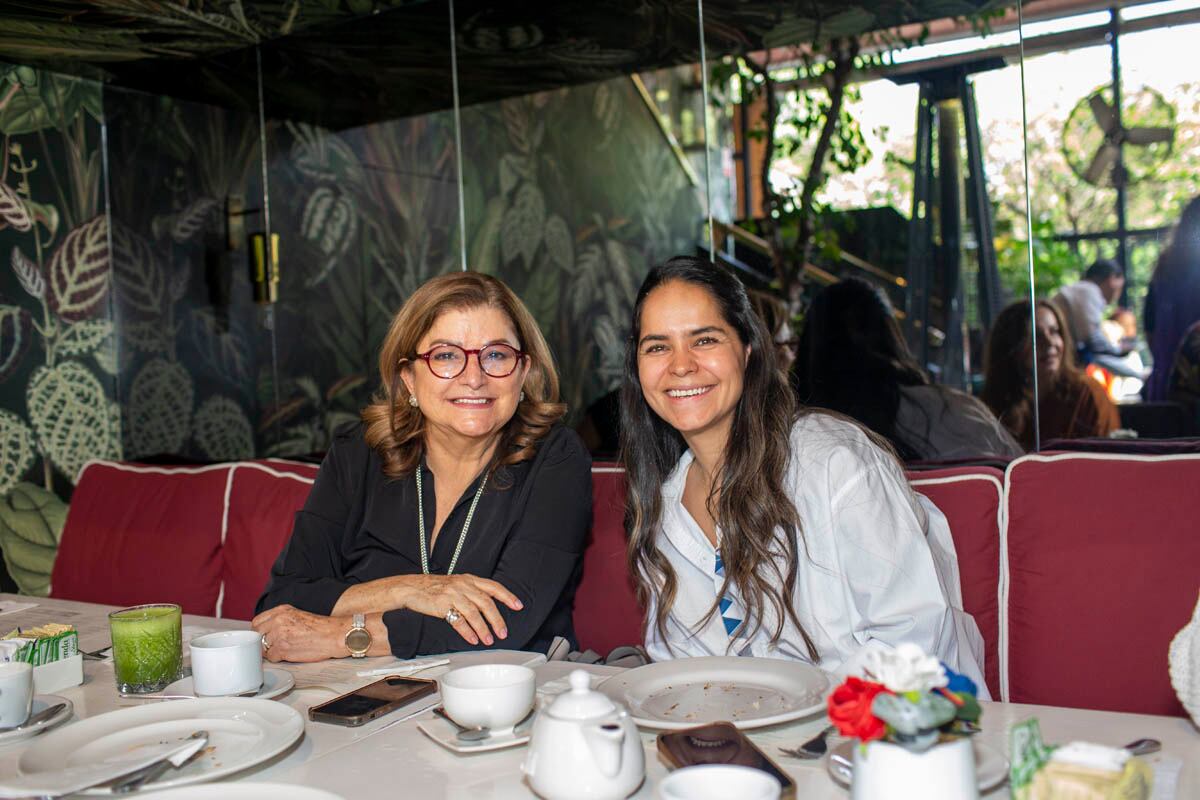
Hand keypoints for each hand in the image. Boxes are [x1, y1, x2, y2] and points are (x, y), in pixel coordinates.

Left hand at [252, 604, 343, 662]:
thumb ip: (280, 619)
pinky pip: (271, 657)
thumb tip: (267, 630)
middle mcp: (278, 621)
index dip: (258, 631)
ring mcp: (278, 635)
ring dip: (270, 650)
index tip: (262, 636)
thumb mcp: (297, 614)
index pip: (257, 622)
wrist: (333, 635)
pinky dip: (278, 658)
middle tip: (271, 645)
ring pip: (262, 647)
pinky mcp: (282, 649)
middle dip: (262, 641)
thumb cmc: (320, 627)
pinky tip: (288, 654)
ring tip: (284, 649)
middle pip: (257, 635)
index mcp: (281, 610)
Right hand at [397, 573, 522, 645]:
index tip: (518, 606)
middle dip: (497, 619)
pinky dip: (467, 631)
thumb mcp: (457, 584)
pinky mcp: (442, 605)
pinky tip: (473, 639)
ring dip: (484, 628)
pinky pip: (458, 620)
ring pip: (474, 613)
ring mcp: (453, 595)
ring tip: (489, 640)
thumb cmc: (435, 588)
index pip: (493, 587)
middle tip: (503, 632)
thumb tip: (489, 605)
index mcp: (469, 579)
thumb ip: (472, 591)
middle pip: (486, 602)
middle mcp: (463, 585)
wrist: (412, 588)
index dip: (507, 596)